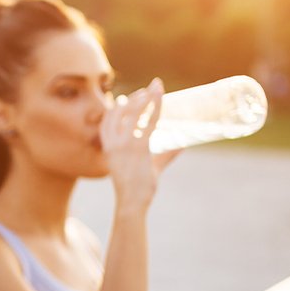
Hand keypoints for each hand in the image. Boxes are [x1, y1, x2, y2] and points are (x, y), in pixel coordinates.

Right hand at [100, 77, 166, 206]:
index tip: (124, 97)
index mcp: (108, 147)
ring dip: (144, 98)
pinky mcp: (138, 147)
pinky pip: (147, 123)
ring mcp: (124, 144)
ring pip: (132, 112)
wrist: (132, 203)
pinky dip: (154, 108)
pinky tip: (159, 99)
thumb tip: (182, 144)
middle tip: (150, 88)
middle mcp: (113, 143)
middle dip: (135, 96)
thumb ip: (164, 154)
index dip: (114, 107)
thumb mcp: (149, 167)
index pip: (107, 120)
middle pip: (119, 111)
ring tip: (155, 89)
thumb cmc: (138, 188)